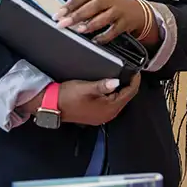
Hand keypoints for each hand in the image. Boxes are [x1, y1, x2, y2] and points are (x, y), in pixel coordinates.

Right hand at [19, 75, 141, 125]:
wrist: (50, 106)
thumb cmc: (67, 96)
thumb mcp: (85, 88)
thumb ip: (103, 85)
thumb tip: (117, 81)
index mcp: (109, 108)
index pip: (130, 93)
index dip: (134, 81)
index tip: (136, 70)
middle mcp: (109, 115)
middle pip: (126, 97)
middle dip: (129, 84)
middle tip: (129, 71)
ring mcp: (102, 116)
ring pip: (119, 100)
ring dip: (121, 89)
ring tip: (122, 76)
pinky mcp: (96, 114)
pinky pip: (111, 103)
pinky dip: (114, 94)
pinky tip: (111, 86)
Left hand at [56, 0, 146, 44]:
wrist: (136, 12)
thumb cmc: (111, 7)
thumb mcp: (98, 2)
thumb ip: (82, 7)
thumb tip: (64, 17)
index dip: (70, 4)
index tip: (59, 13)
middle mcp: (109, 0)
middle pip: (93, 6)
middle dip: (77, 15)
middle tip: (64, 23)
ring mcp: (118, 11)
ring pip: (105, 17)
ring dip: (91, 24)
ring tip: (79, 30)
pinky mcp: (125, 23)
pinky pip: (113, 31)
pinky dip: (104, 36)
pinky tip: (95, 40)